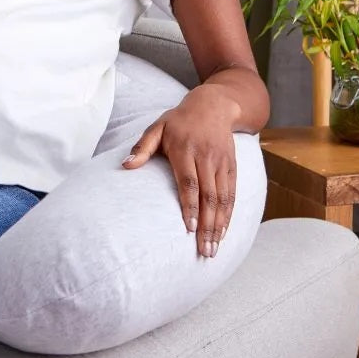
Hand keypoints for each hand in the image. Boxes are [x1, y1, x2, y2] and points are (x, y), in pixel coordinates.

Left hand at [121, 85, 238, 257]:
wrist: (213, 106)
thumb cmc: (178, 121)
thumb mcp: (156, 127)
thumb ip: (142, 147)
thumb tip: (125, 165)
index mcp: (186, 150)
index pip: (189, 182)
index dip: (190, 206)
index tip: (188, 228)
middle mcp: (207, 158)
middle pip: (209, 196)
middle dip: (207, 226)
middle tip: (204, 251)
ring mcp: (222, 164)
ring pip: (223, 199)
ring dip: (219, 226)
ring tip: (213, 249)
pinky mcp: (232, 168)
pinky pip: (232, 195)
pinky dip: (229, 216)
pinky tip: (223, 233)